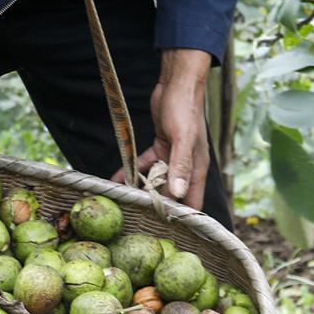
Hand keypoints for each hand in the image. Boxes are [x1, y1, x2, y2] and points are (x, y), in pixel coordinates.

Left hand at [113, 49, 210, 209]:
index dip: (182, 217)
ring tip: (124, 202)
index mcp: (196, 168)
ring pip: (156, 181)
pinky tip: (116, 180)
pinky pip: (144, 165)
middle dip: (157, 206)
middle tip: (137, 219)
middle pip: (172, 194)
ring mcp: (172, 157)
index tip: (166, 230)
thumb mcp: (183, 137)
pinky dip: (131, 172)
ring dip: (142, 190)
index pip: (192, 202)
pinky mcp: (159, 147)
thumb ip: (181, 165)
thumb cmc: (185, 107)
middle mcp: (185, 166)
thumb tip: (178, 195)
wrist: (177, 82)